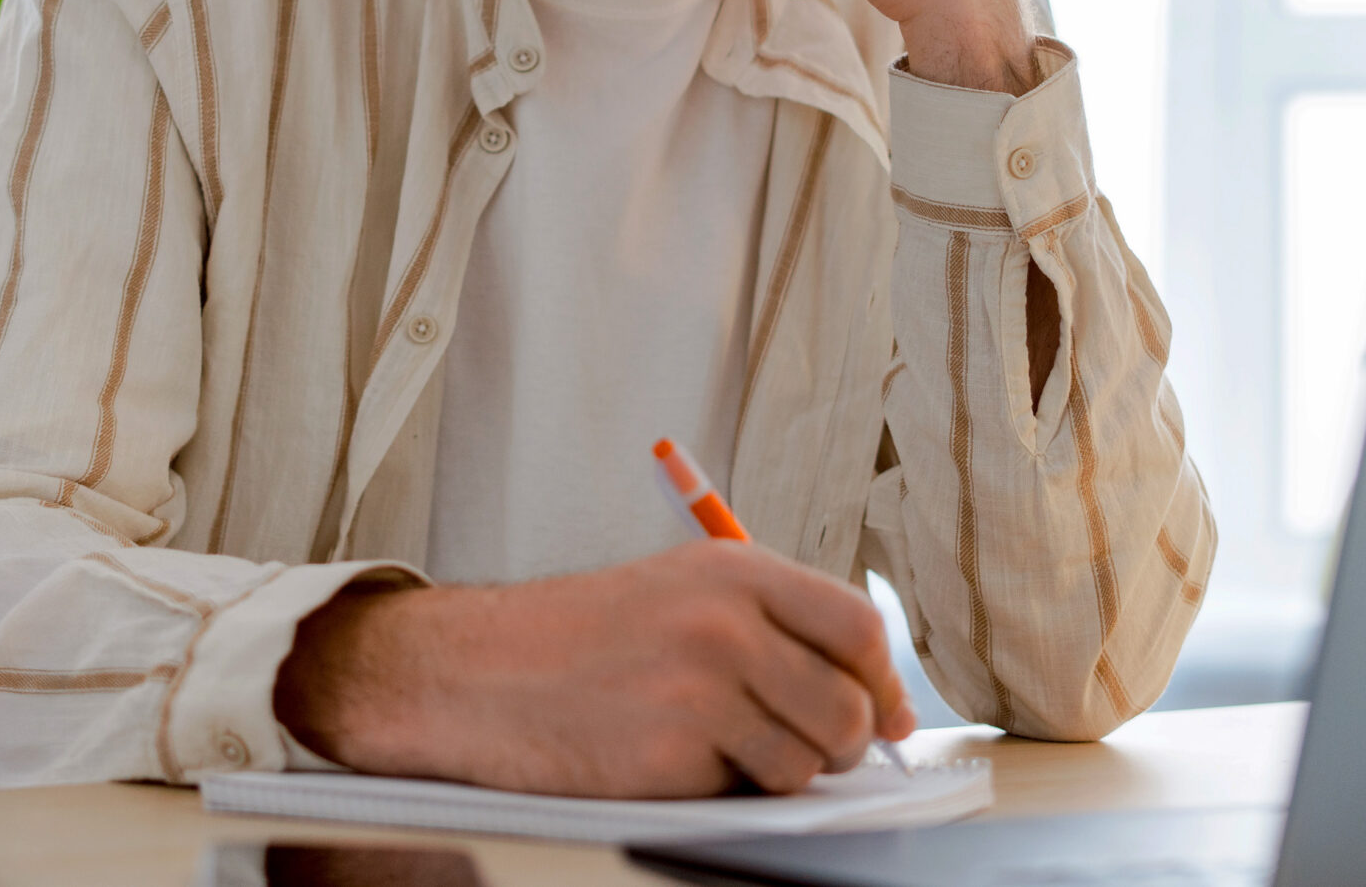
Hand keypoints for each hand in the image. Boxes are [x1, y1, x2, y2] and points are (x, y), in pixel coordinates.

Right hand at [273, 540, 916, 796]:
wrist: (478, 672)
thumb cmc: (582, 637)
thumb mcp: (682, 592)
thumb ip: (772, 625)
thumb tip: (872, 695)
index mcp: (736, 572)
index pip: (859, 626)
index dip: (885, 682)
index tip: (887, 715)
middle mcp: (727, 622)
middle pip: (849, 705)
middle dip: (842, 743)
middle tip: (807, 749)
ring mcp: (700, 689)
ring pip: (808, 761)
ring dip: (782, 773)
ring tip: (723, 749)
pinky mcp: (672, 753)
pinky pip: (746, 794)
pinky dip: (725, 791)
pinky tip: (675, 760)